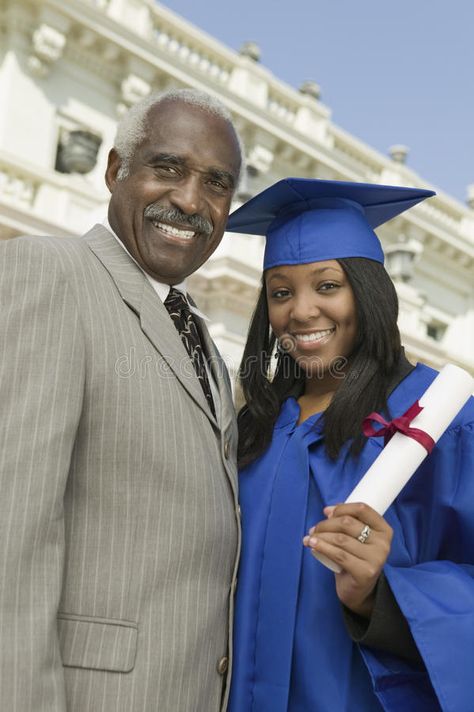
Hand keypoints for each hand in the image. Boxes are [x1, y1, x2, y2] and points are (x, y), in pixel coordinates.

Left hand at [303, 502, 392, 617]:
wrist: (359, 590)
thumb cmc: (355, 558)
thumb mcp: (357, 538)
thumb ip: (347, 522)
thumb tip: (328, 511)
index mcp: (384, 530)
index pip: (362, 509)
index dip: (342, 508)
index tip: (327, 512)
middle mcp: (383, 543)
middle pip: (347, 523)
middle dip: (326, 524)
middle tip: (314, 529)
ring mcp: (376, 559)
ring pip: (340, 539)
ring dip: (320, 536)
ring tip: (310, 537)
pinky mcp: (365, 572)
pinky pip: (338, 555)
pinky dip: (322, 547)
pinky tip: (312, 545)